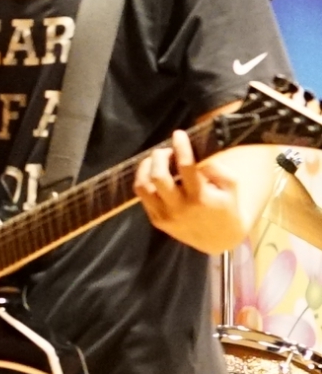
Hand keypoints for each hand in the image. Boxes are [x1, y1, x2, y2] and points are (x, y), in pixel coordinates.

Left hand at [137, 129, 247, 252]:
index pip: (186, 167)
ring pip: (143, 186)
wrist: (220, 239)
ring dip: (146, 167)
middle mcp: (180, 207)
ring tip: (155, 160)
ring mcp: (166, 215)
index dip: (181, 147)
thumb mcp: (231, 187)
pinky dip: (144, 181)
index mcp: (201, 197)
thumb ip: (218, 170)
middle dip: (159, 156)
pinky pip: (142, 197)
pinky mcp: (157, 221)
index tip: (179, 134)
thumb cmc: (227, 207)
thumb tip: (198, 160)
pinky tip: (151, 174)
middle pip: (158, 176)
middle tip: (166, 151)